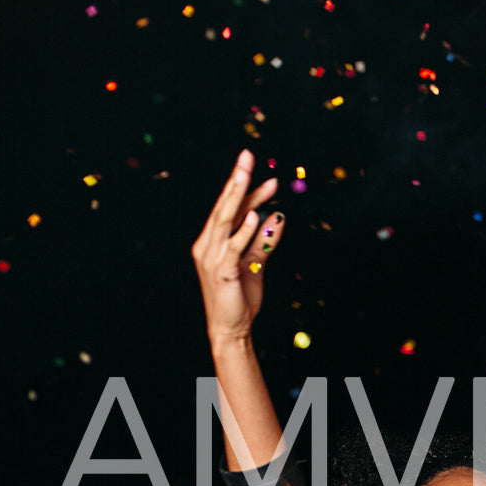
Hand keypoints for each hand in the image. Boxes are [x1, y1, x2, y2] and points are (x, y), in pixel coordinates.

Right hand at [191, 149, 282, 343]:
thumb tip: (278, 217)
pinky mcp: (222, 272)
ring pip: (225, 221)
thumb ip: (264, 241)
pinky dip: (244, 230)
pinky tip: (255, 214)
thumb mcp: (255, 264)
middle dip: (236, 180)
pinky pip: (234, 247)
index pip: (230, 208)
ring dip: (238, 197)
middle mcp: (207, 245)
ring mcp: (212, 258)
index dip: (244, 187)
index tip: (258, 167)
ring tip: (247, 175)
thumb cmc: (239, 298)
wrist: (231, 329)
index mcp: (213, 241)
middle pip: (223, 206)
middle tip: (246, 155)